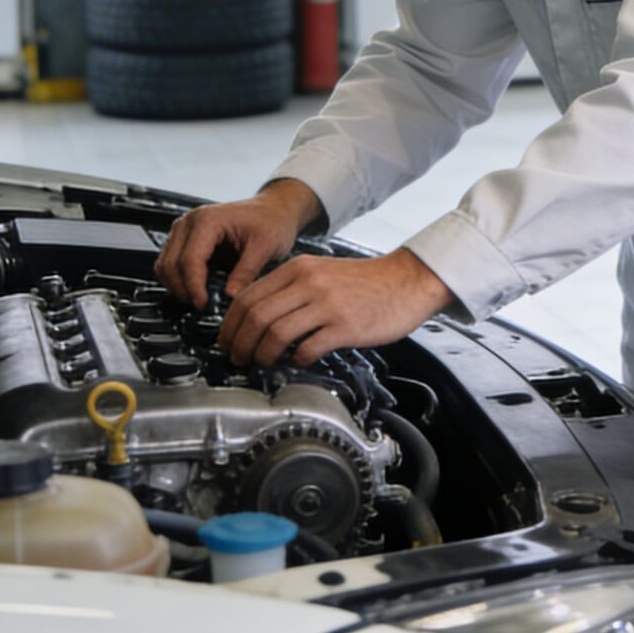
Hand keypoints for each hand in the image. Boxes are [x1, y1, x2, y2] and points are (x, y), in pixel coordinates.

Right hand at [155, 180, 321, 306]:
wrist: (274, 209)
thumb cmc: (271, 220)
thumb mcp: (265, 246)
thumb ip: (246, 272)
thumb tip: (229, 296)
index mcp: (208, 220)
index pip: (189, 260)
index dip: (194, 287)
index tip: (204, 305)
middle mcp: (190, 222)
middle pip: (170, 264)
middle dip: (183, 290)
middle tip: (203, 307)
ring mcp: (185, 230)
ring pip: (164, 265)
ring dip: (178, 286)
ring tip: (201, 299)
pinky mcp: (186, 240)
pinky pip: (171, 264)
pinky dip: (180, 280)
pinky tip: (200, 289)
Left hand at [218, 249, 454, 367]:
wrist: (406, 280)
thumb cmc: (365, 281)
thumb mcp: (321, 272)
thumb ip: (291, 289)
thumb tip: (259, 318)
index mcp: (298, 268)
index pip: (247, 297)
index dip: (230, 325)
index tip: (226, 341)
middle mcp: (309, 283)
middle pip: (255, 316)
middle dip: (239, 344)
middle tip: (237, 358)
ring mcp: (327, 305)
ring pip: (275, 333)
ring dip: (262, 355)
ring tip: (262, 364)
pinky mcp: (345, 326)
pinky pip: (307, 348)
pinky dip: (296, 360)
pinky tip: (298, 361)